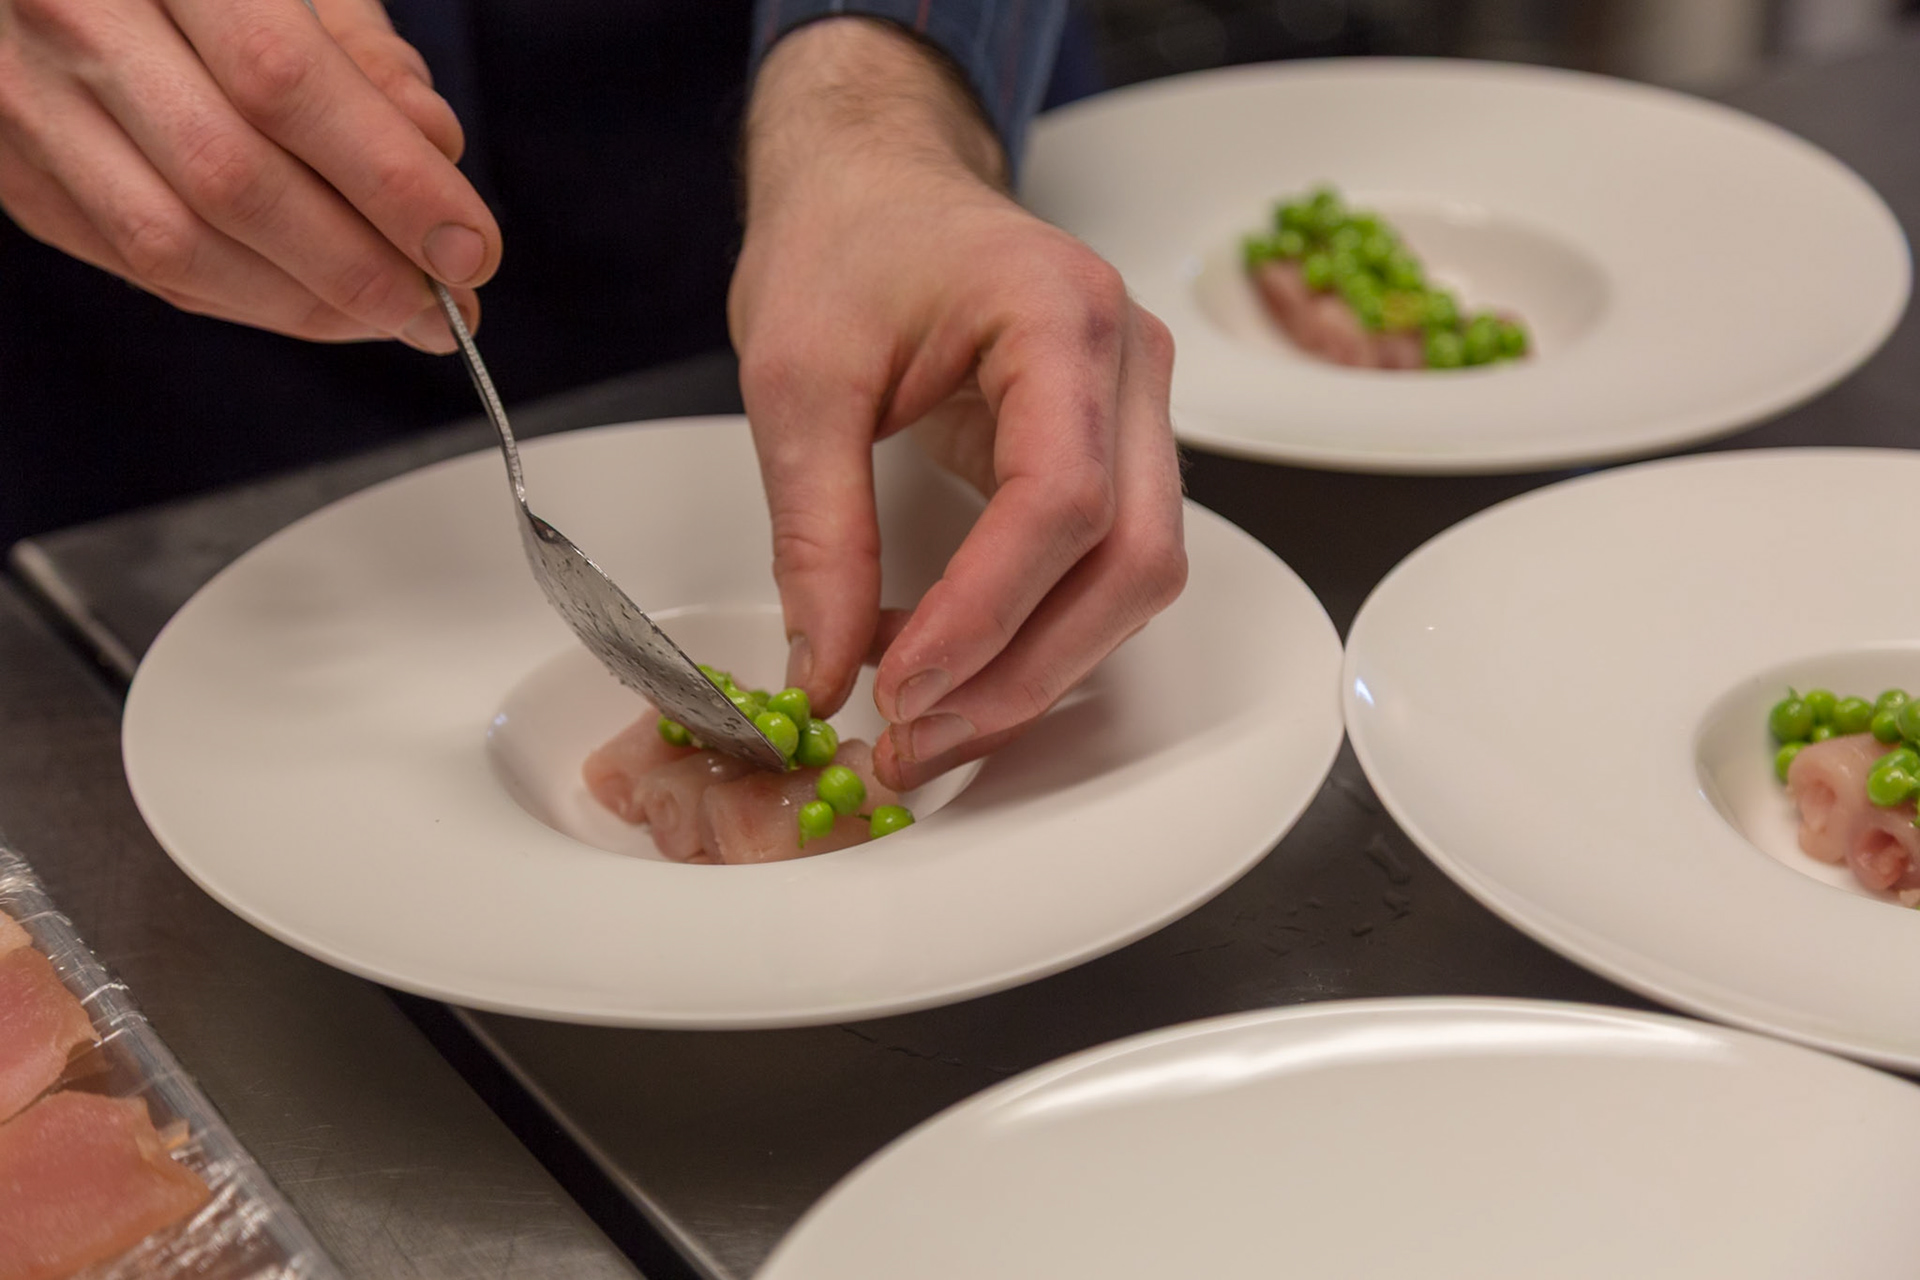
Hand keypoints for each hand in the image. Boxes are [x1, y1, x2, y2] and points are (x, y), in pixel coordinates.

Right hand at [0, 0, 498, 349]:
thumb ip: (362, 56)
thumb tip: (437, 155)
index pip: (282, 82)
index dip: (388, 180)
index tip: (471, 246)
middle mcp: (70, 22)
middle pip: (231, 181)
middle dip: (361, 267)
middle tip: (448, 307)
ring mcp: (26, 105)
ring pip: (178, 248)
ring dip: (311, 306)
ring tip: (399, 316)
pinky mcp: (16, 179)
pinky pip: (145, 271)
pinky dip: (252, 302)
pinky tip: (324, 304)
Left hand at [731, 18, 1187, 791]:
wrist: (875, 186)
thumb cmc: (844, 245)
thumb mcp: (796, 383)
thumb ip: (816, 536)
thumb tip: (826, 673)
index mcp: (1060, 316)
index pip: (1063, 499)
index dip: (986, 615)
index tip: (901, 689)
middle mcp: (1129, 363)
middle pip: (1131, 559)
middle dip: (1023, 673)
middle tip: (914, 738)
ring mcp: (1138, 409)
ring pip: (1134, 579)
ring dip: (1034, 669)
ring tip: (922, 719)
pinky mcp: (1116, 450)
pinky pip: (1104, 566)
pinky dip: (1034, 633)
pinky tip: (952, 665)